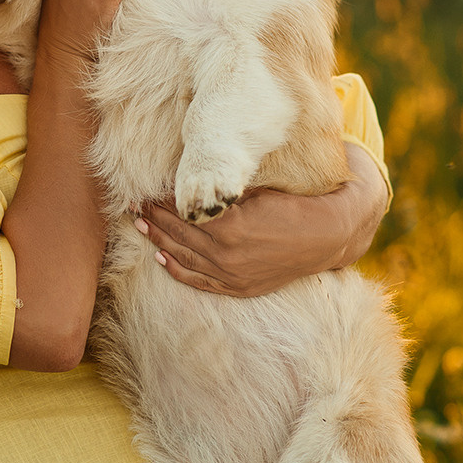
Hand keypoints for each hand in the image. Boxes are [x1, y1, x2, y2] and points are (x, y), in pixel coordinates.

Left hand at [135, 144, 388, 296]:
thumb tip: (192, 175)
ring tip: (139, 224)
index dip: (162, 200)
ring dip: (158, 240)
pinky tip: (160, 258)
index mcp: (230, 226)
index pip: (183, 211)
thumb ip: (225, 188)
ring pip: (183, 257)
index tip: (145, 189)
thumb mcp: (258, 188)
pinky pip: (199, 281)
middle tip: (133, 203)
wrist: (328, 236)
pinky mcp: (239, 287)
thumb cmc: (294, 203)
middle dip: (153, 217)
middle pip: (178, 233)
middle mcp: (227, 254)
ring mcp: (232, 275)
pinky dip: (177, 270)